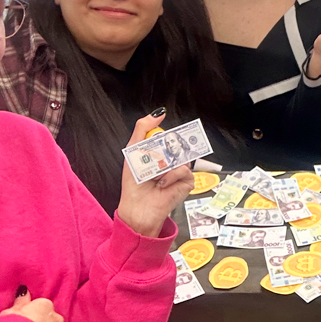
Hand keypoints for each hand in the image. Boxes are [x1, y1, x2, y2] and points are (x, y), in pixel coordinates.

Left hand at [116, 112, 195, 238]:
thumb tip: (157, 114)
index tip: (158, 139)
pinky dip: (170, 176)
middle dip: (162, 150)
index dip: (164, 135)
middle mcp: (172, 160)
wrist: (138, 207)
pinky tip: (162, 184)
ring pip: (179, 156)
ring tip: (154, 176)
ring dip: (163, 165)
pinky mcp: (187, 181)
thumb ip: (143, 128)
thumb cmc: (134, 184)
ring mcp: (180, 170)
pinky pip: (183, 170)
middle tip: (154, 159)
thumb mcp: (133, 150)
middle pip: (176, 143)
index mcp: (160, 152)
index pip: (167, 135)